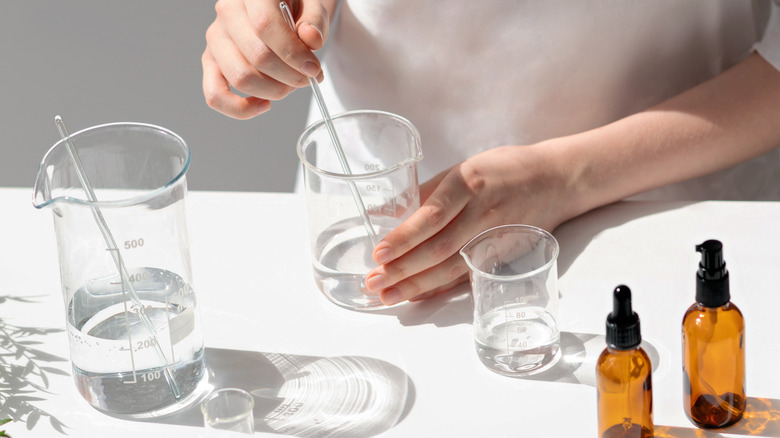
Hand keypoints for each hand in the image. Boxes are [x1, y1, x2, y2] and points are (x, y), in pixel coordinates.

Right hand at [202, 0, 328, 118]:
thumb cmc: (293, 8)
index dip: (293, 54)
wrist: (276, 9)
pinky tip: (263, 104)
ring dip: (273, 91)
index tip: (313, 69)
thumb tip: (311, 39)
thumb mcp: (311, 6)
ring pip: (240, 78)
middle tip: (307, 78)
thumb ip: (314, 21)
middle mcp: (227, 13)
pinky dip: (240, 108)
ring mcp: (216, 39)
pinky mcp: (211, 62)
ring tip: (289, 85)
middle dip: (290, 76)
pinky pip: (215, 94)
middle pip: (257, 56)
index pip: (266, 25)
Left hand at [364, 144, 573, 305]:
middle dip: (402, 270)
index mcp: (468, 183)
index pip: (431, 216)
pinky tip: (417, 296)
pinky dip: (440, 288)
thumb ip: (425, 194)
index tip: (378, 253)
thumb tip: (383, 216)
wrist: (554, 181)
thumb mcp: (462, 169)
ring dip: (416, 285)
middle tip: (373, 283)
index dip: (403, 238)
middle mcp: (482, 212)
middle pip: (438, 249)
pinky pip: (466, 276)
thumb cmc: (501, 170)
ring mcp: (494, 237)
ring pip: (451, 268)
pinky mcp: (502, 256)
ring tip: (387, 295)